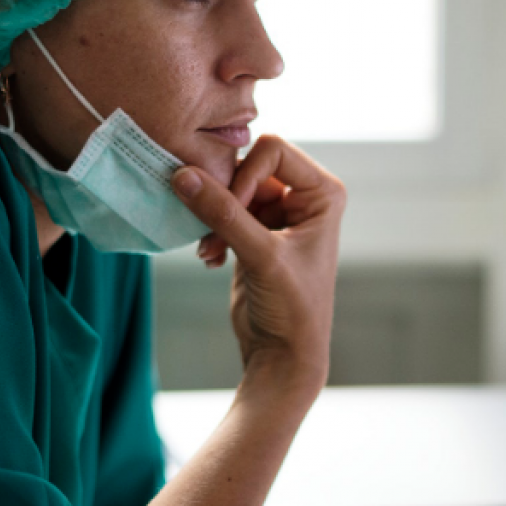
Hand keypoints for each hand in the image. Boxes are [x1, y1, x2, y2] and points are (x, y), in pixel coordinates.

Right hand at [171, 135, 345, 388]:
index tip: (232, 210)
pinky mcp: (254, 231)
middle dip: (226, 197)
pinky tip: (211, 259)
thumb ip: (223, 213)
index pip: (273, 150)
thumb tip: (182, 175)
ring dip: (215, 216)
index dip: (246, 174)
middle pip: (250, 166)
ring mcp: (278, 213)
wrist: (283, 354)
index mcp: (323, 193)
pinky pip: (223, 210)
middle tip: (213, 233)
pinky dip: (212, 230)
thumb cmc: (292, 307)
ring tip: (210, 250)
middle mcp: (304, 196)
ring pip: (231, 188)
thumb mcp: (261, 256)